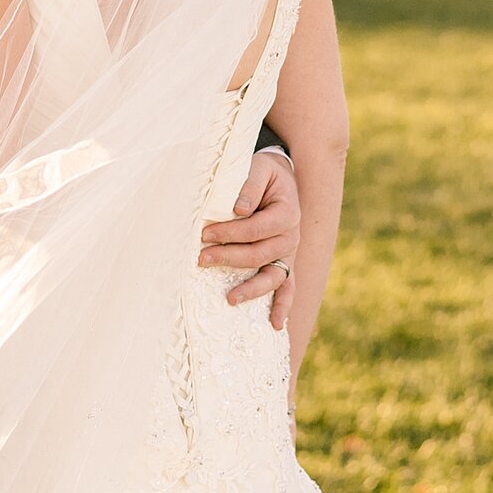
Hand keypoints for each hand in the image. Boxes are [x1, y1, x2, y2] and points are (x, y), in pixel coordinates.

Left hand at [202, 152, 302, 329]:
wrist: (277, 178)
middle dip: (228, 257)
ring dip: (251, 289)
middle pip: (260, 254)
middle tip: (201, 259)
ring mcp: (289, 253)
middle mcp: (291, 236)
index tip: (205, 233)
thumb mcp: (257, 169)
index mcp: (288, 212)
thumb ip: (248, 186)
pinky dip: (283, 306)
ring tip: (230, 299)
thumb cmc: (262, 174)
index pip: (256, 228)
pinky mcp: (284, 263)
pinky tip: (275, 324)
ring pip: (273, 277)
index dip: (230, 232)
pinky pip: (287, 287)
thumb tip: (237, 211)